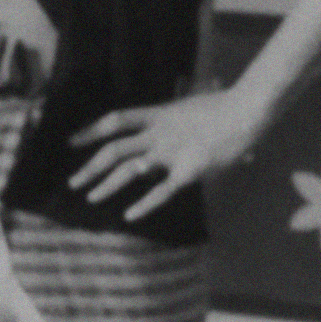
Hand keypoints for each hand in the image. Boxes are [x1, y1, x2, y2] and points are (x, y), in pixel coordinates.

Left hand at [68, 89, 268, 220]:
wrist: (249, 109)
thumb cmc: (223, 106)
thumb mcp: (188, 106)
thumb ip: (170, 118)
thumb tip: (161, 123)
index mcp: (158, 114)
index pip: (115, 120)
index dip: (90, 131)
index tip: (71, 142)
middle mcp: (159, 133)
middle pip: (114, 150)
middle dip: (90, 167)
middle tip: (72, 183)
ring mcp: (172, 152)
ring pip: (130, 170)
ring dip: (107, 186)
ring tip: (90, 198)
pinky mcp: (190, 170)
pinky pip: (162, 191)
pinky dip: (145, 204)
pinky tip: (129, 216)